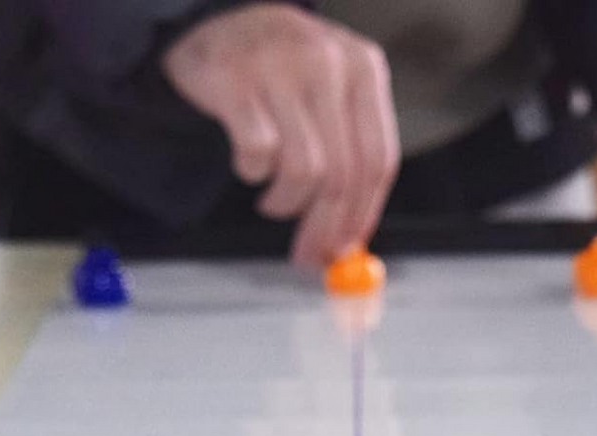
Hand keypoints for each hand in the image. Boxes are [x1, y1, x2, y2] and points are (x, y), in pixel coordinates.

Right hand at [162, 3, 400, 267]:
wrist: (217, 21)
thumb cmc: (282, 71)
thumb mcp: (332, 93)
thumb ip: (349, 156)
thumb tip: (352, 237)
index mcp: (364, 67)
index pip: (379, 159)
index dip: (363, 214)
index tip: (347, 247)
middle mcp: (327, 62)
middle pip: (343, 173)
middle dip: (325, 227)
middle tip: (309, 252)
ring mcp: (280, 67)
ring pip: (304, 171)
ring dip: (286, 203)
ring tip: (274, 200)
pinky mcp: (234, 79)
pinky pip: (257, 154)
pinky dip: (252, 172)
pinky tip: (249, 165)